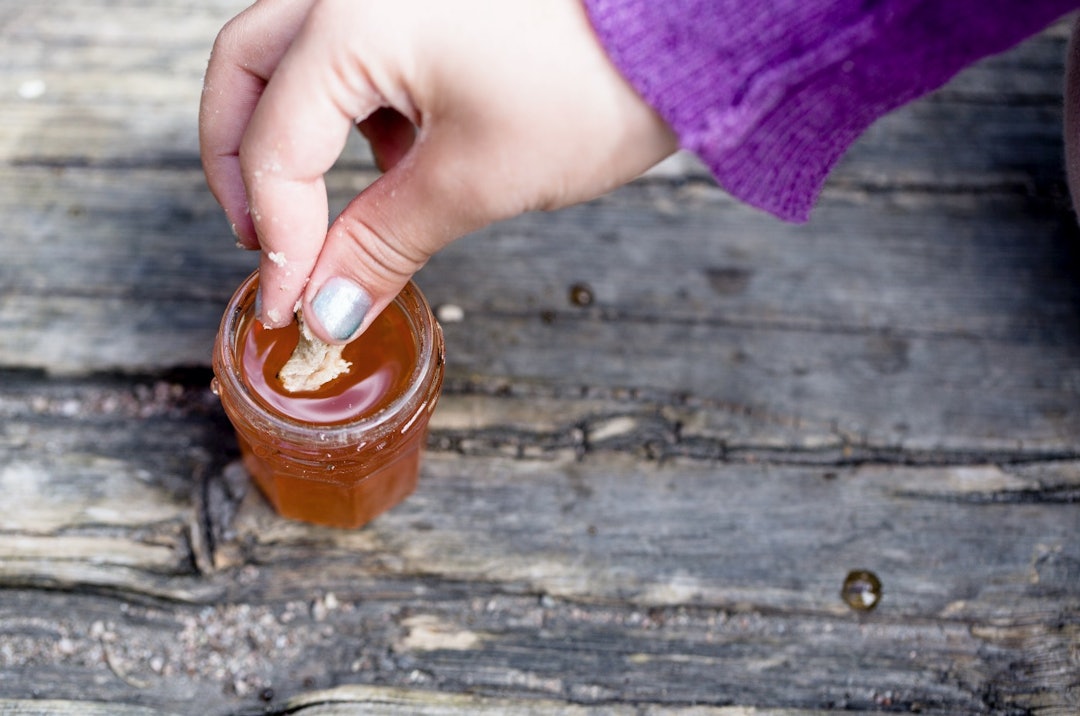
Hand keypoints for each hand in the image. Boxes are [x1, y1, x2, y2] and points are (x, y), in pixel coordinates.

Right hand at [200, 0, 675, 341]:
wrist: (683, 26)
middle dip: (242, 165)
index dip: (280, 242)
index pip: (277, 147)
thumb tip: (327, 310)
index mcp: (352, 20)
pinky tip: (398, 155)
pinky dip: (351, 106)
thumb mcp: (477, 179)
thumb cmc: (594, 83)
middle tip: (268, 245)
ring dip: (294, 133)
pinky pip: (349, 44)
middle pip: (246, 72)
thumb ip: (382, 244)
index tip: (293, 309)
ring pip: (289, 53)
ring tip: (341, 207)